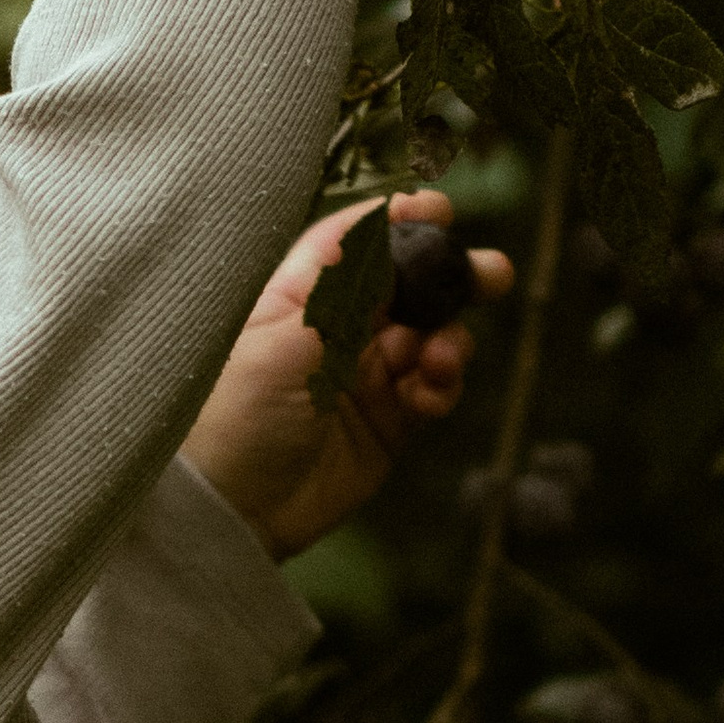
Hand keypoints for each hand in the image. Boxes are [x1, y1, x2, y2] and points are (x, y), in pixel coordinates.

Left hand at [181, 190, 511, 560]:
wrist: (233, 511)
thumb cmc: (238, 414)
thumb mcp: (287, 338)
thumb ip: (346, 286)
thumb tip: (393, 226)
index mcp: (301, 296)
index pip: (358, 243)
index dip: (400, 222)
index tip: (441, 211)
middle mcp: (338, 328)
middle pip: (409, 285)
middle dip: (451, 277)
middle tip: (491, 276)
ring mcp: (366, 375)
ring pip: (431, 336)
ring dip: (450, 339)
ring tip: (444, 357)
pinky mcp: (388, 422)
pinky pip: (433, 390)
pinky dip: (442, 387)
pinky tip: (429, 396)